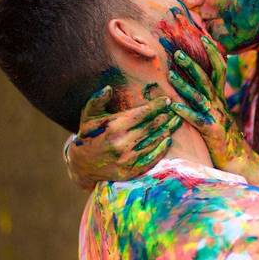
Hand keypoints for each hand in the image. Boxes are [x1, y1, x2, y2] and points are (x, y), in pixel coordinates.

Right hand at [66, 86, 180, 188]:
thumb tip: (109, 88)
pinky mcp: (131, 171)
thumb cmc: (88, 135)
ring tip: (176, 122)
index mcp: (113, 127)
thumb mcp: (88, 115)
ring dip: (166, 130)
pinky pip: (151, 159)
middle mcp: (122, 143)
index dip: (156, 106)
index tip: (166, 100)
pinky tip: (168, 140)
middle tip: (175, 110)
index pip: (142, 113)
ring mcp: (127, 159)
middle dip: (165, 117)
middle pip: (151, 127)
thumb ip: (97, 100)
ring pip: (153, 141)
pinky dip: (161, 149)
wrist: (82, 165)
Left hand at [168, 38, 258, 180]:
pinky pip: (196, 119)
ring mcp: (215, 117)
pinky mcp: (211, 132)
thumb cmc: (225, 138)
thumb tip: (198, 86)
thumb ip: (209, 100)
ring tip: (170, 75)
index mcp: (220, 98)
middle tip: (176, 53)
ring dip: (184, 84)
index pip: (219, 69)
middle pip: (206, 78)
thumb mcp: (218, 115)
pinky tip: (173, 107)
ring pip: (199, 96)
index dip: (213, 53)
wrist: (239, 161)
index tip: (203, 37)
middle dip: (192, 64)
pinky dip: (185, 112)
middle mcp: (218, 104)